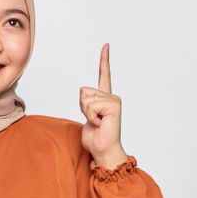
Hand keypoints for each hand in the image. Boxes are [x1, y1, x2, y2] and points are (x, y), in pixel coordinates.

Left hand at [79, 43, 127, 169]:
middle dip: (82, 107)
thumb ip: (86, 104)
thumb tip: (85, 100)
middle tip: (94, 120)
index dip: (104, 60)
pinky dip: (90, 116)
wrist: (104, 151)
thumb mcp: (87, 117)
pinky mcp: (114, 105)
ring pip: (85, 98)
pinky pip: (91, 105)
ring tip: (97, 122)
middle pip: (83, 91)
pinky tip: (100, 123)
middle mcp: (112, 97)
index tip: (106, 46)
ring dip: (86, 113)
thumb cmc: (96, 137)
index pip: (104, 75)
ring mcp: (114, 100)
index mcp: (106, 98)